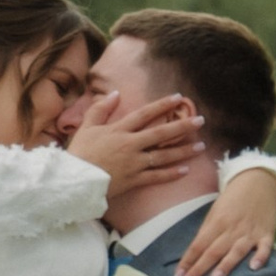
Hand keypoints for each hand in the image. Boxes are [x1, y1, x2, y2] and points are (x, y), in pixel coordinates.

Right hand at [67, 91, 203, 217]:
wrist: (74, 181)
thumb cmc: (80, 153)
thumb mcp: (86, 127)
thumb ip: (100, 109)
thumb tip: (115, 93)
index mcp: (119, 130)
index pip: (145, 114)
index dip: (162, 105)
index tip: (178, 98)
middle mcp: (131, 145)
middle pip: (161, 134)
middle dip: (182, 126)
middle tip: (200, 121)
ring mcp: (134, 163)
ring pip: (164, 155)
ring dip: (184, 150)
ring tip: (201, 146)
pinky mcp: (135, 180)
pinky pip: (157, 177)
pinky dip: (172, 174)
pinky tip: (186, 170)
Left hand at [171, 172, 275, 275]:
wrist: (260, 180)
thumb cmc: (234, 200)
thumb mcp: (216, 211)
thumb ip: (207, 231)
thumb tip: (194, 254)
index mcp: (216, 222)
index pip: (198, 244)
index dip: (188, 260)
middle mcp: (232, 228)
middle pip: (213, 250)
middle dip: (199, 268)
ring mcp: (250, 231)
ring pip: (236, 251)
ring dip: (225, 265)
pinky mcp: (267, 234)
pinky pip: (264, 247)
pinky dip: (260, 256)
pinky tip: (253, 267)